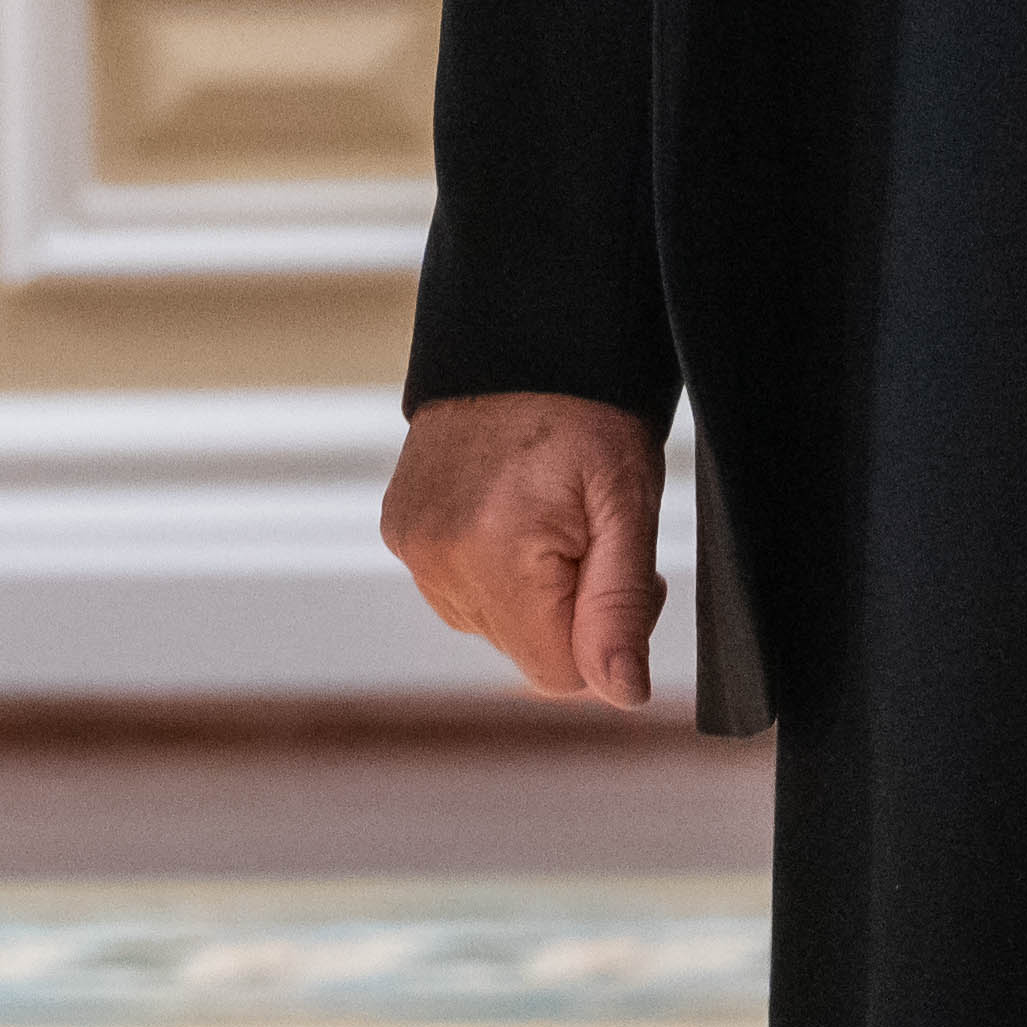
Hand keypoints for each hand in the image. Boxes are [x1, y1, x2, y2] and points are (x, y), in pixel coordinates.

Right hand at [383, 391, 668, 708]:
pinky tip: (510, 512)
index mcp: (496, 557)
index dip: (604, 636)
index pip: (559, 675)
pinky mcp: (399, 529)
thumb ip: (619, 607)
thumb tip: (621, 692)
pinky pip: (458, 590)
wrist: (523, 334)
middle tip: (591, 532)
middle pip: (524, 651)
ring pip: (490, 626)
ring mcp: (412, 546)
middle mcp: (439, 560)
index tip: (622, 570)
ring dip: (528, 592)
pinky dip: (491, 568)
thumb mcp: (627, 504)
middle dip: (567, 611)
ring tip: (550, 515)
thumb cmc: (588, 412)